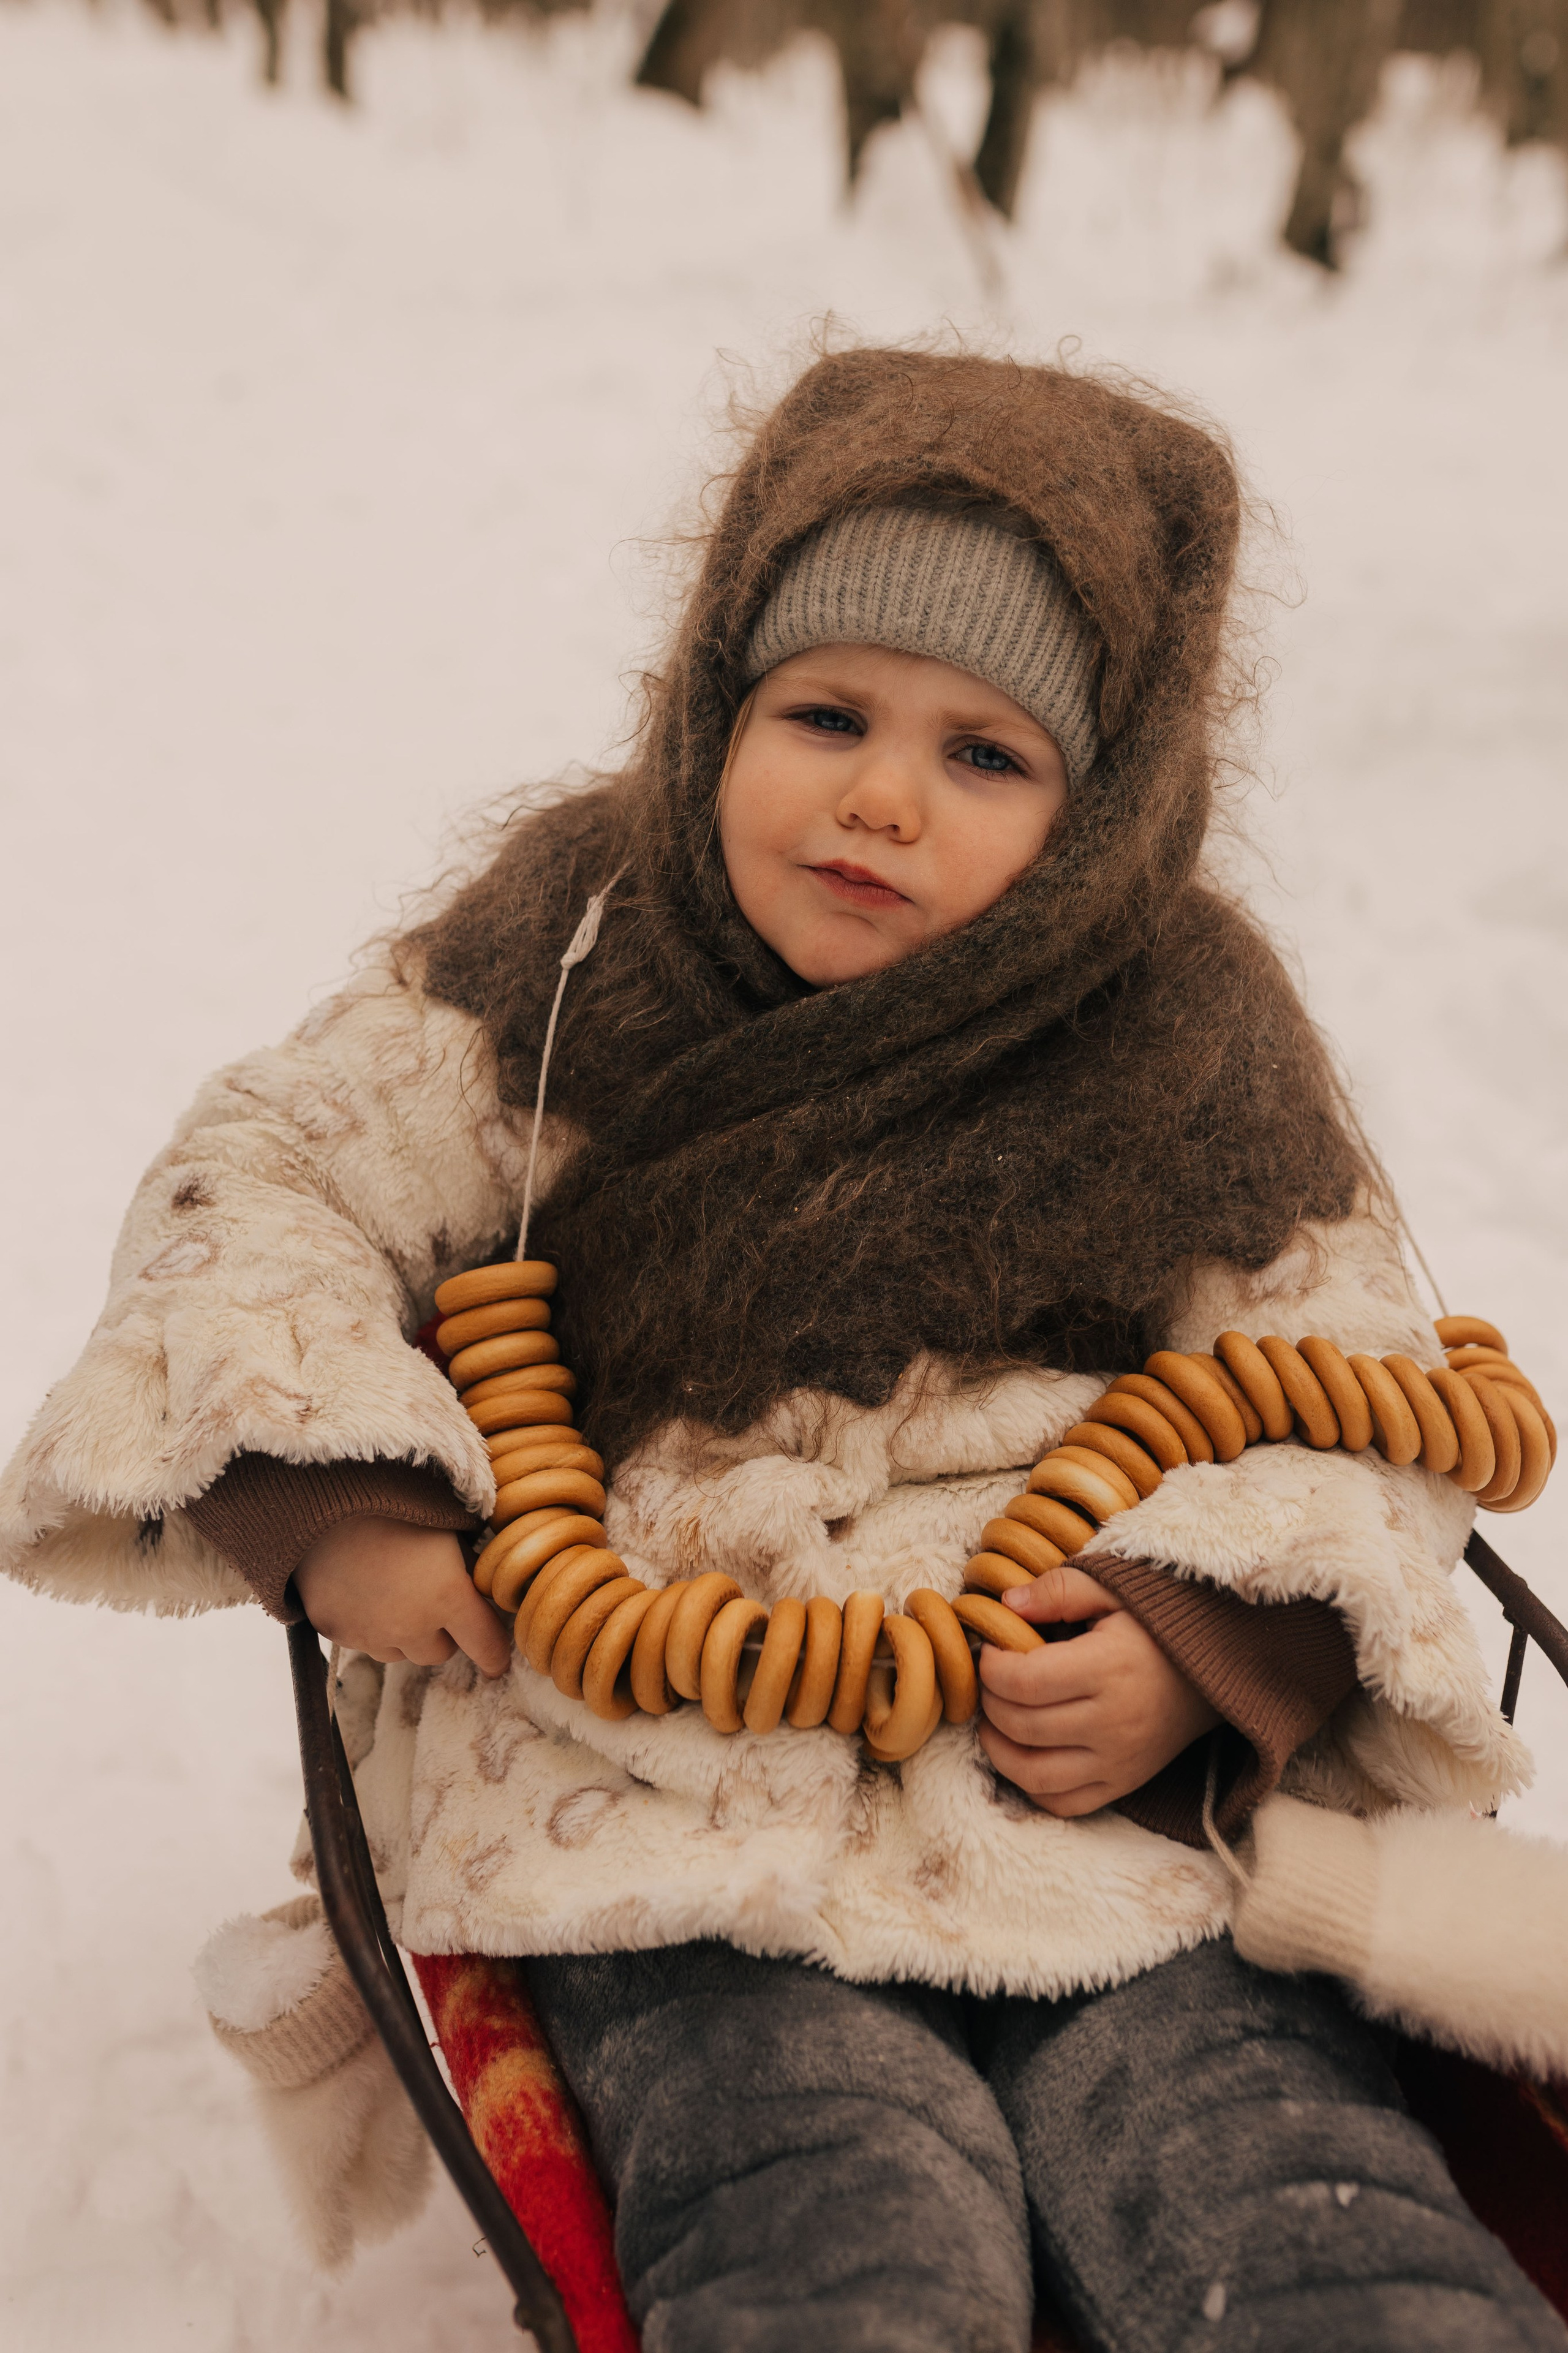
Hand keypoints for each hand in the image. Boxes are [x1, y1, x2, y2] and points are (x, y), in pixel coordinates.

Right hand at [294, 1519, 511, 1678]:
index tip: (496, 1664)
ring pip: (398, 1652)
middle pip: (438, 1653)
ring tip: (392, 1592)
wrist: (326, 1493)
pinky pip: (360, 1641)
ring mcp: (368, 1633)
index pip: (485, 1645)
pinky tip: (361, 1590)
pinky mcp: (333, 1630)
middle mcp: (410, 1625)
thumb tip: (479, 1589)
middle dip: (442, 1633)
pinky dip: (367, 1626)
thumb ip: (468, 1565)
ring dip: (403, 1634)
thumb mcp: (449, 1526)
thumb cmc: (397, 1499)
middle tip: (433, 1601)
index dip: (494, 1655)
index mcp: (448, 1596)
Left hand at [977, 1565, 1219, 1817]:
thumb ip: (1059, 1590)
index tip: (989, 1651)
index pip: (1025, 1681)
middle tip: (989, 1680)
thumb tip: (1006, 1606)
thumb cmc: (1156, 1626)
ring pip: (1033, 1774)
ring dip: (998, 1748)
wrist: (1216, 1672)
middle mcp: (1114, 1722)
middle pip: (1021, 1725)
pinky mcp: (1125, 1783)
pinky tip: (1023, 1753)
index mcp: (1109, 1667)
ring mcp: (1120, 1760)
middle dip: (989, 1701)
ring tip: (994, 1719)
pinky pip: (1063, 1804)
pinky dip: (1031, 1785)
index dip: (990, 1668)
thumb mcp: (1114, 1590)